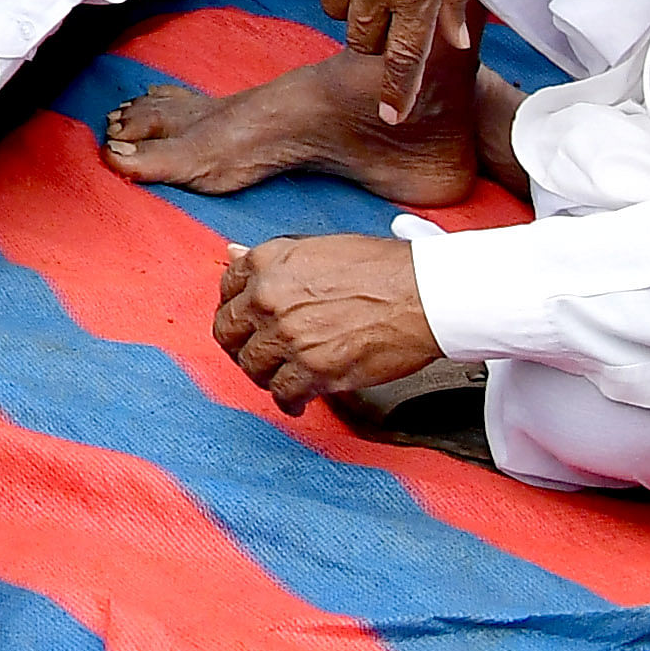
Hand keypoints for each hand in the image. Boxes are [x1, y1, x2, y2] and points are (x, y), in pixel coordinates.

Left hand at [213, 234, 443, 411]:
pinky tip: (297, 400)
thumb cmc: (383, 269)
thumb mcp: (317, 248)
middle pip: (229, 331)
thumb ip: (272, 259)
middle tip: (254, 354)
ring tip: (278, 378)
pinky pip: (284, 393)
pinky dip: (288, 401)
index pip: (226, 289)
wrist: (423, 294)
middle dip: (239, 345)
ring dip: (263, 375)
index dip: (235, 308)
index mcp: (268, 262)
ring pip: (252, 366)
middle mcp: (269, 298)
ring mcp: (289, 335)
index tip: (245, 321)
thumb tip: (235, 252)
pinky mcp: (314, 369)